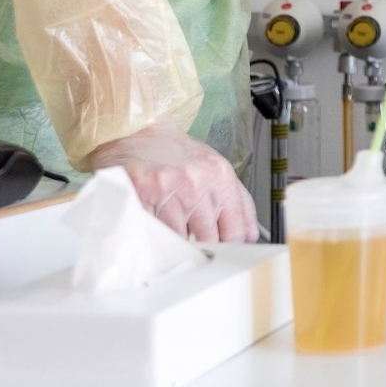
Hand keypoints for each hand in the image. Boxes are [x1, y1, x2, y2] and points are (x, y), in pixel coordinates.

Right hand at [86, 122, 257, 242]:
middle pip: (208, 240)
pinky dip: (153, 237)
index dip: (229, 248)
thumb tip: (249, 235)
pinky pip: (152, 233)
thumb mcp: (214, 170)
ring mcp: (168, 188)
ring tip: (169, 232)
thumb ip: (237, 202)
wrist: (136, 132)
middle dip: (200, 248)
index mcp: (220, 176)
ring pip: (179, 240)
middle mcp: (197, 181)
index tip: (222, 254)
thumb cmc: (175, 154)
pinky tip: (152, 226)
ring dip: (174, 244)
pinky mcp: (140, 193)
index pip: (236, 230)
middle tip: (191, 246)